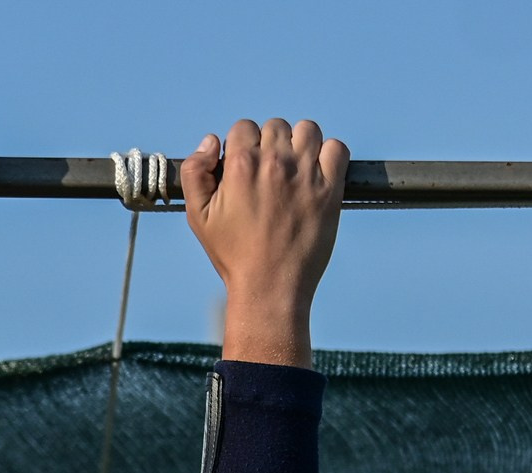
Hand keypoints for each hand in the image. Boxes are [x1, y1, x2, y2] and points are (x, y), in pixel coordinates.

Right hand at [181, 119, 347, 366]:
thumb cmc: (233, 254)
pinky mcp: (330, 189)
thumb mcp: (198, 216)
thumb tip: (211, 141)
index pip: (244, 127)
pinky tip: (318, 174)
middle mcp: (275, 163)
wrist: (270, 287)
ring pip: (308, 130)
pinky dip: (329, 155)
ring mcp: (306, 174)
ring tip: (295, 169)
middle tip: (269, 175)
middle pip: (276, 126)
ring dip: (300, 143)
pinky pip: (337, 149)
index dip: (242, 146)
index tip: (245, 169)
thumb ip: (194, 172)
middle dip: (270, 145)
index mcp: (242, 165)